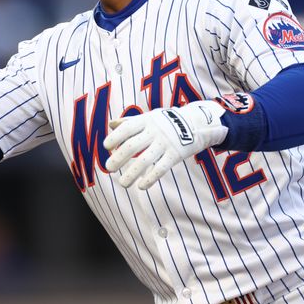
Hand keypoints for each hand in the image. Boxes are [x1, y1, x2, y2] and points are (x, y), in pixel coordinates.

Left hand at [103, 100, 227, 189]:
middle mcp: (154, 131)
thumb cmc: (166, 121)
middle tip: (108, 168)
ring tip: (122, 184)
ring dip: (132, 173)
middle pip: (133, 145)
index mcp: (146, 120)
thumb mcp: (149, 117)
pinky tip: (141, 186)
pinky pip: (161, 168)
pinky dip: (150, 178)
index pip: (127, 128)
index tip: (106, 147)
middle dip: (119, 158)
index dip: (116, 137)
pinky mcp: (175, 155)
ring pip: (145, 160)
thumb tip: (110, 125)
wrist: (196, 123)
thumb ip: (130, 122)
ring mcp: (165, 143)